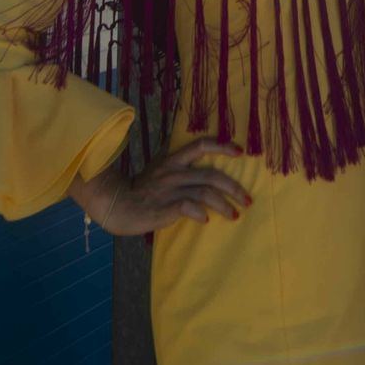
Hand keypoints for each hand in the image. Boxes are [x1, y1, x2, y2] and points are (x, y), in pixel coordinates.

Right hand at [85, 139, 250, 235]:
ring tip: (235, 214)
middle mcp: (173, 172)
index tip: (241, 152)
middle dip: (234, 187)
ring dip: (225, 204)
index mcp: (172, 161)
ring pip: (206, 192)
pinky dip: (201, 213)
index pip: (200, 145)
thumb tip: (200, 170)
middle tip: (247, 199)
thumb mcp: (158, 173)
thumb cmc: (140, 192)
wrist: (116, 205)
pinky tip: (206, 220)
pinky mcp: (165, 207)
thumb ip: (178, 169)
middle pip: (212, 174)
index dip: (222, 146)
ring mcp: (170, 190)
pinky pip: (189, 206)